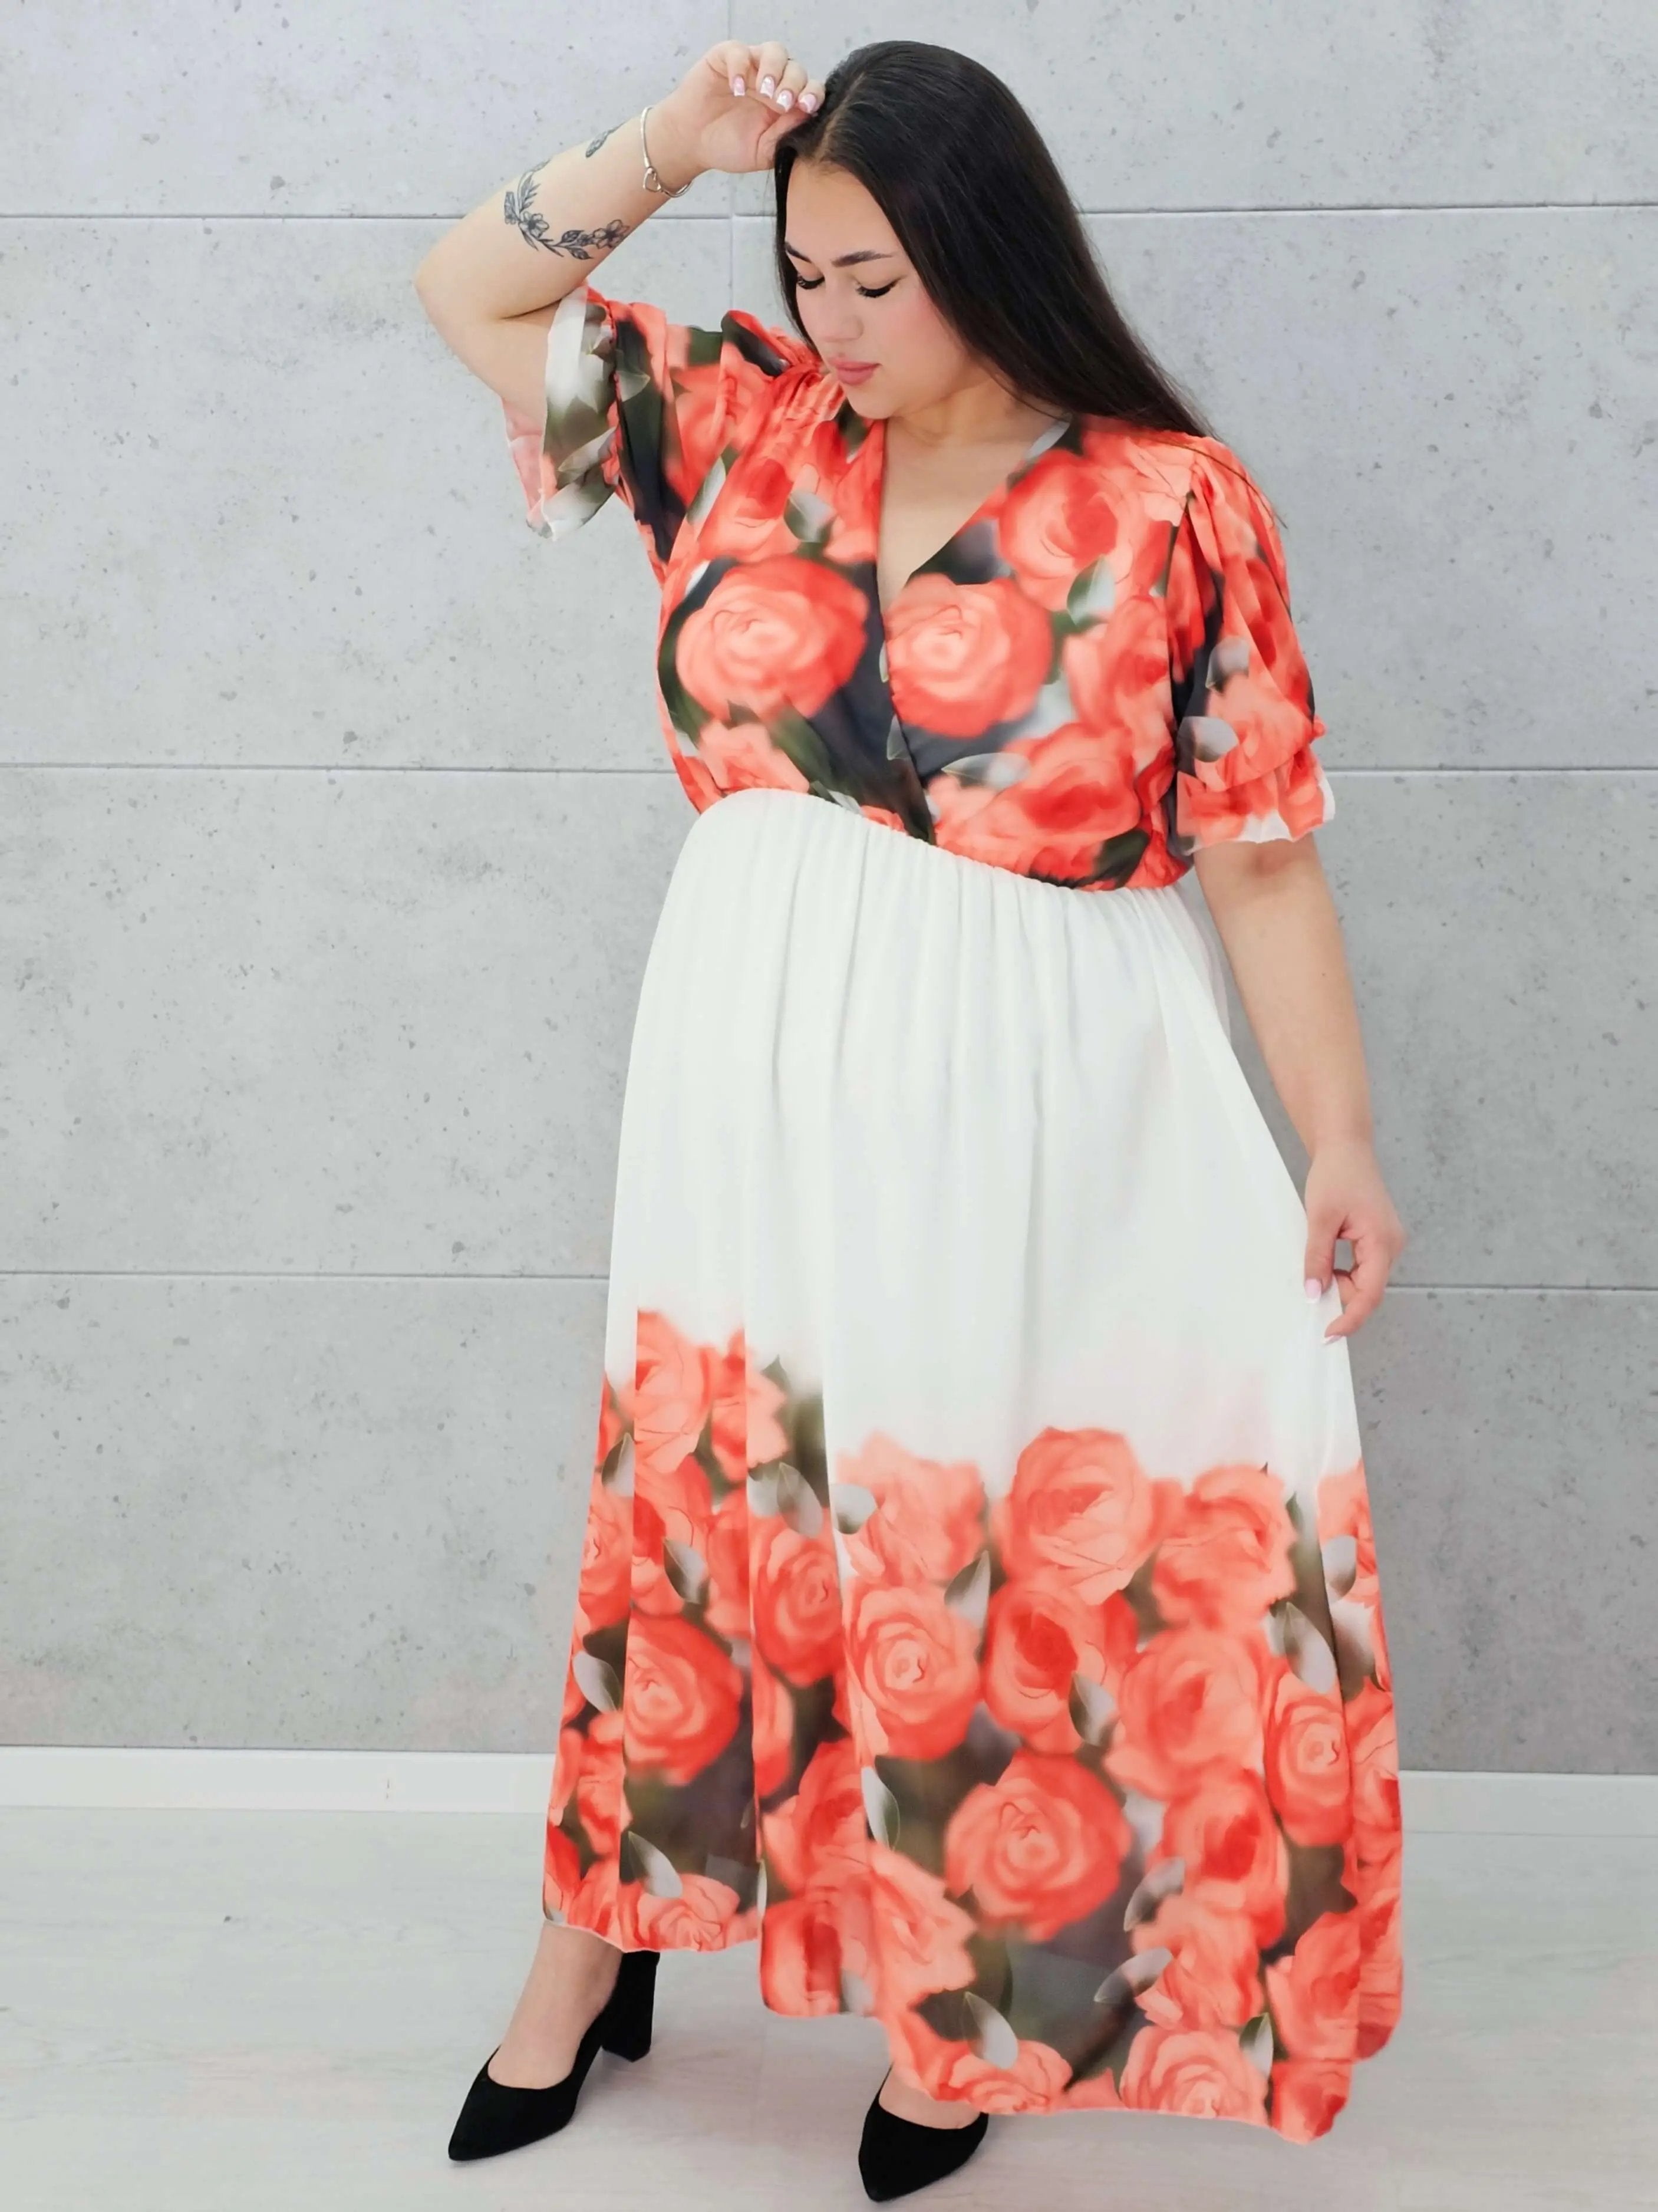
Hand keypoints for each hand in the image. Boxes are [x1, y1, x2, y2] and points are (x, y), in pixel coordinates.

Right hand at [653, 40, 823, 179]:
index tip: (806, 107)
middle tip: (780, 103)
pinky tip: (736, 89)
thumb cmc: (728, 146)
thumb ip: (785, 134)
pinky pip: (739, 51)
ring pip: (774, 51)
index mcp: (785, 103)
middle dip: (793, 84)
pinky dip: (740, 67)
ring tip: (765, 91)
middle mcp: (773, 81)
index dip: (813, 94)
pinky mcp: (726, 57)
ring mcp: (751, 67)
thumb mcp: (763, 150)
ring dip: (774, 69)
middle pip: (795, 69)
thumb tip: (808, 115)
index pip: (810, 89)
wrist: (693, 143)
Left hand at [1302, 1137, 1406, 1341]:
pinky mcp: (1378, 1238)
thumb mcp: (1319, 1219)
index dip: (1350, 1317)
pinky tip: (1326, 1269)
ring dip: (1341, 1287)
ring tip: (1315, 1278)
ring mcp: (1387, 1242)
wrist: (1345, 1147)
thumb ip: (1317, 1258)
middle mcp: (1391, 1245)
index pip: (1370, 1293)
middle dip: (1342, 1302)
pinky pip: (1363, 1267)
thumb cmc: (1336, 1175)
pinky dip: (1344, 1275)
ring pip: (1365, 1280)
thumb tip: (1313, 1293)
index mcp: (1382, 1241)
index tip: (1328, 1334)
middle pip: (1369, 1290)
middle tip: (1311, 1306)